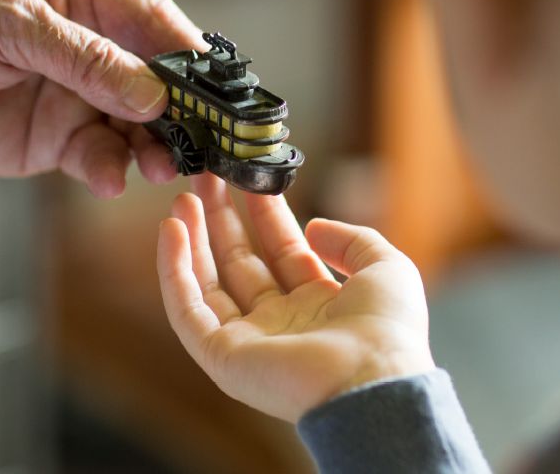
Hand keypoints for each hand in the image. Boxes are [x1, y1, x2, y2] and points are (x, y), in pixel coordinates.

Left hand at [0, 0, 204, 196]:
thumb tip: (151, 95)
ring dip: (152, 148)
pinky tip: (107, 176)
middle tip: (202, 145)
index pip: (155, 19)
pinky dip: (108, 169)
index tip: (222, 95)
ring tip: (157, 167)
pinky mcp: (57, 135)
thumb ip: (82, 59)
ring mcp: (78, 89)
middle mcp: (93, 37)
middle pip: (159, 79)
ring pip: (138, 125)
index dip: (188, 59)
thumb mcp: (7, 21)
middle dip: (182, 113)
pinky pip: (99, 156)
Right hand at [156, 174, 434, 422]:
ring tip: (183, 198)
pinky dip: (175, 270)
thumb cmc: (388, 331)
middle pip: (241, 264)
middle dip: (222, 220)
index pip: (283, 251)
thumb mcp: (386, 267)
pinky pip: (188, 309)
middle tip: (206, 178)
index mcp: (319, 306)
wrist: (372, 381)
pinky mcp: (222, 357)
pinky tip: (171, 229)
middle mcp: (281, 324)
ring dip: (192, 240)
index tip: (251, 178)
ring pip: (208, 284)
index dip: (265, 215)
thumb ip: (353, 240)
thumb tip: (314, 226)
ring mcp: (248, 341)